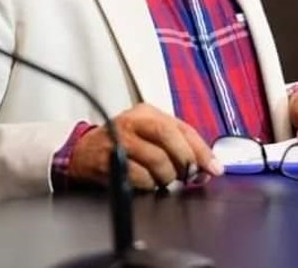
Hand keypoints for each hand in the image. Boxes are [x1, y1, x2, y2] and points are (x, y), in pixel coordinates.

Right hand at [67, 104, 222, 190]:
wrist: (82, 153)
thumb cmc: (122, 144)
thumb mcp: (149, 135)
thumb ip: (177, 145)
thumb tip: (205, 166)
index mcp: (148, 112)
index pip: (182, 127)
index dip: (202, 150)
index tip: (214, 167)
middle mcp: (134, 121)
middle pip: (168, 136)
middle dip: (184, 160)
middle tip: (188, 175)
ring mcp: (120, 140)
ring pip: (156, 160)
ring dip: (166, 177)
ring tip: (163, 179)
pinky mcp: (109, 160)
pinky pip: (139, 177)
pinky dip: (148, 185)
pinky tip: (146, 183)